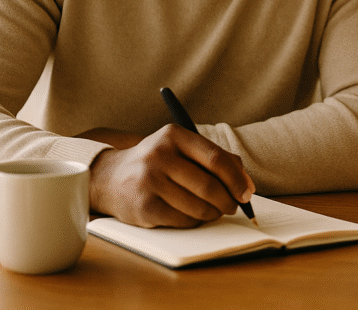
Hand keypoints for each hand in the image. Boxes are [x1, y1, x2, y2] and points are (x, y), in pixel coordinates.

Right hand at [88, 124, 255, 228]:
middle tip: (233, 206)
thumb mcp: (182, 149)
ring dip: (213, 213)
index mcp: (174, 135)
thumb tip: (247, 185)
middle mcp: (159, 155)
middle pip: (209, 185)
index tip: (247, 193)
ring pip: (198, 206)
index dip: (236, 179)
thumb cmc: (158, 163)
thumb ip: (217, 159)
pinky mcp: (143, 207)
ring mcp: (148, 181)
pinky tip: (193, 215)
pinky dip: (195, 221)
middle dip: (228, 200)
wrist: (110, 177)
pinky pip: (183, 220)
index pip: (216, 158)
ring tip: (214, 210)